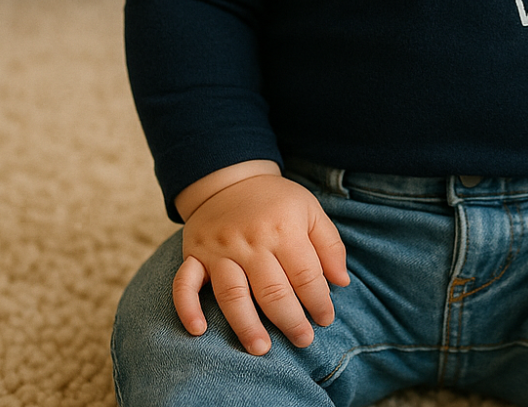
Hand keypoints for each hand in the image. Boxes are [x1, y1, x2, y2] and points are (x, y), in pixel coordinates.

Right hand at [173, 173, 348, 355]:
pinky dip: (188, 308)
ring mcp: (220, 250)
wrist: (231, 178)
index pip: (305, 274)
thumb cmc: (277, 201)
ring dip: (246, 325)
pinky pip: (185, 284)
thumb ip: (330, 245)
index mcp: (283, 228)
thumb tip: (342, 282)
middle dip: (290, 320)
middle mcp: (251, 241)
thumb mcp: (311, 210)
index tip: (325, 319)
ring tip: (262, 348)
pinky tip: (198, 331)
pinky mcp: (194, 256)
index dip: (318, 300)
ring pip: (232, 294)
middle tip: (303, 341)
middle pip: (272, 290)